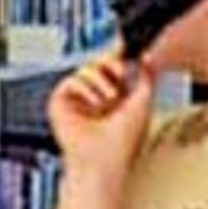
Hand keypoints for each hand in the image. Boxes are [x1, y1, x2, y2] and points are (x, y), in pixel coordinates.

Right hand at [48, 50, 155, 183]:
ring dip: (102, 80)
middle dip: (111, 63)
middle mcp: (94, 98)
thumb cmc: (124, 140)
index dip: (118, 57)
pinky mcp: (60, 104)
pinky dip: (86, 87)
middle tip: (120, 70)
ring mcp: (77, 101)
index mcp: (113, 98)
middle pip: (98, 63)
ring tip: (111, 98)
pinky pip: (72, 80)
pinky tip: (95, 103)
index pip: (111, 69)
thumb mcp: (143, 101)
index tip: (126, 48)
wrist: (105, 160)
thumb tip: (146, 56)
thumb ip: (147, 76)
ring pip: (86, 69)